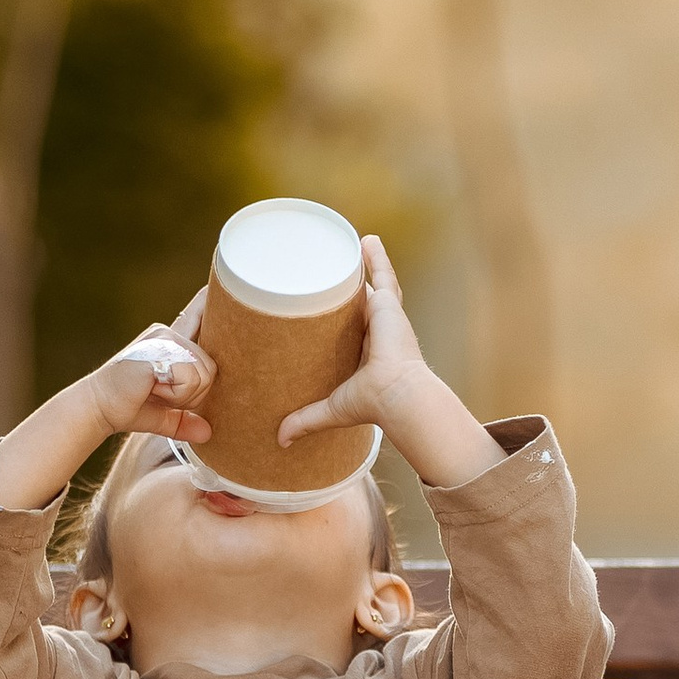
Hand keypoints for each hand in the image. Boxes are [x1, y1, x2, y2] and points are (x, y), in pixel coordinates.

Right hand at [0, 300, 212, 511]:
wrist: (98, 407)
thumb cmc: (126, 406)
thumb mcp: (163, 415)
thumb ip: (185, 420)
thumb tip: (208, 434)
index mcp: (171, 342)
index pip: (197, 316)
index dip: (209, 301)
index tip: (216, 285)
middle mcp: (169, 334)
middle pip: (212, 368)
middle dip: (194, 394)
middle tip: (161, 393)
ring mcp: (164, 338)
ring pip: (204, 374)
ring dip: (184, 395)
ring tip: (156, 390)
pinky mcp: (159, 348)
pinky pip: (190, 376)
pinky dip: (176, 394)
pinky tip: (152, 388)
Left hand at [277, 234, 500, 490]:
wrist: (399, 396)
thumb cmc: (373, 404)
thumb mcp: (332, 408)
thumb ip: (306, 420)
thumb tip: (279, 441)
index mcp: (369, 351)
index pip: (353, 327)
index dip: (344, 316)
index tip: (327, 305)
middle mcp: (378, 330)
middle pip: (361, 300)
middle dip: (351, 285)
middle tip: (331, 268)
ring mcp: (384, 315)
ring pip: (372, 284)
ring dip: (363, 265)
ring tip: (351, 244)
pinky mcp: (387, 305)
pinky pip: (381, 274)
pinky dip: (375, 257)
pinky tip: (365, 238)